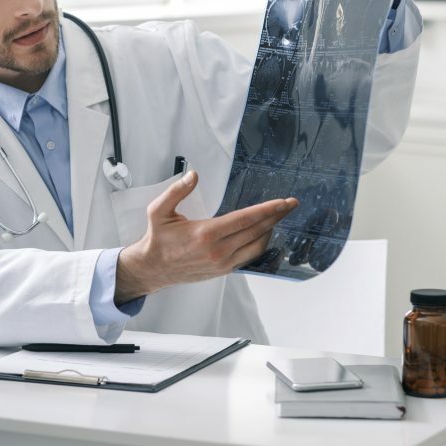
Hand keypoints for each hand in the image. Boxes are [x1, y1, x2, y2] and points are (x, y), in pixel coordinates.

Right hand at [114, 171, 297, 302]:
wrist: (154, 268)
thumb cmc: (158, 239)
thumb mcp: (159, 211)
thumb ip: (176, 191)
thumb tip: (193, 174)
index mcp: (205, 234)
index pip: (245, 219)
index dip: (267, 210)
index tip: (283, 202)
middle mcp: (218, 251)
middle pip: (256, 231)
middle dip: (276, 216)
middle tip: (291, 205)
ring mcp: (223, 263)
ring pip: (257, 246)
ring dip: (270, 230)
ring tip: (278, 217)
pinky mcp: (224, 270)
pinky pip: (249, 256)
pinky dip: (260, 243)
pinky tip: (264, 232)